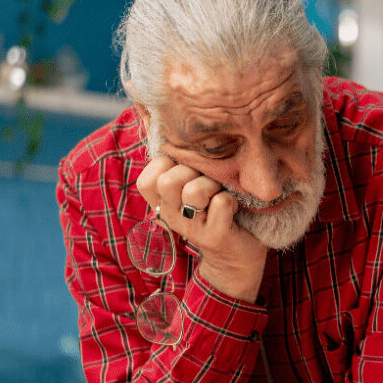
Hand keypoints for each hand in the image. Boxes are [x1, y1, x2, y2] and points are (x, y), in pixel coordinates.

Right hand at [136, 156, 267, 300]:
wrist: (235, 255)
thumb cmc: (214, 210)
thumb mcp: (191, 188)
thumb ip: (179, 165)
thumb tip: (165, 127)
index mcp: (162, 204)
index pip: (147, 179)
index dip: (167, 167)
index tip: (185, 171)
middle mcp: (171, 218)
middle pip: (168, 181)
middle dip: (191, 172)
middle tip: (207, 182)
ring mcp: (192, 229)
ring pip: (194, 190)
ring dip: (212, 185)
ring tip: (220, 193)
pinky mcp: (216, 236)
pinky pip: (221, 202)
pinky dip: (231, 199)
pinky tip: (234, 207)